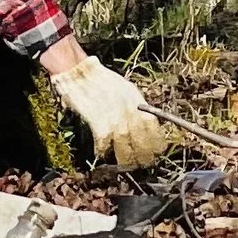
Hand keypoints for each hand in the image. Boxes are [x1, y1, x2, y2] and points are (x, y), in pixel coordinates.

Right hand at [48, 55, 169, 167]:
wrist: (80, 73)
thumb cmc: (102, 80)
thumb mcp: (127, 90)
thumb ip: (136, 108)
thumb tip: (144, 125)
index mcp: (138, 103)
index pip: (155, 129)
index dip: (157, 144)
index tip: (156, 152)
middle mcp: (130, 113)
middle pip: (143, 143)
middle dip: (145, 157)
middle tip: (143, 163)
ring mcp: (115, 120)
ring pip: (126, 149)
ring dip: (126, 160)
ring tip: (126, 164)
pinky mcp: (99, 125)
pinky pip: (104, 146)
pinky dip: (103, 152)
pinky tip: (102, 153)